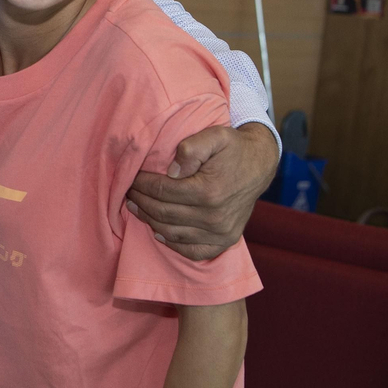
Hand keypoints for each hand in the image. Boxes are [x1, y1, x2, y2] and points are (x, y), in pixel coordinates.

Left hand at [126, 122, 277, 260]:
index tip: (132, 177)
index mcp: (209, 191)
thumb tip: (171, 171)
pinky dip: (172, 243)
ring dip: (150, 221)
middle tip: (129, 192)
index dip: (142, 185)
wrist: (259, 165)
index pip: (162, 191)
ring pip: (172, 233)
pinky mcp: (225, 241)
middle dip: (141, 201)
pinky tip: (158, 231)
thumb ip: (191, 149)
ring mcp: (220, 233)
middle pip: (163, 213)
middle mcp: (214, 217)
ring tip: (136, 207)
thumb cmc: (233, 148)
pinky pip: (192, 251)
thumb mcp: (215, 136)